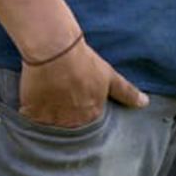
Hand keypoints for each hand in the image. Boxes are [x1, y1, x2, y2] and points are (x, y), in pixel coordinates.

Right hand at [18, 35, 145, 128]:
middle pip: (68, 126)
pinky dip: (31, 115)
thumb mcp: (109, 76)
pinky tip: (32, 102)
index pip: (87, 122)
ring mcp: (52, 118)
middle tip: (59, 100)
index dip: (79, 111)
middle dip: (64, 118)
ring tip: (45, 102)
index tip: (74, 100)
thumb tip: (145, 103)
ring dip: (48, 118)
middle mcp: (73, 121)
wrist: (56, 49)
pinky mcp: (33, 112)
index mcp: (92, 114)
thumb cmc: (84, 60)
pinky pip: (31, 120)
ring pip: (50, 126)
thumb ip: (126, 92)